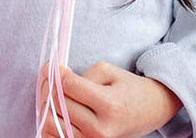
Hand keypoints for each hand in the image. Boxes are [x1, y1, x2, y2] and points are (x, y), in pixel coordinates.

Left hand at [37, 61, 182, 137]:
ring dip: (46, 104)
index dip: (57, 72)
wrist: (149, 111)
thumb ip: (81, 75)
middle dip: (49, 85)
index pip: (68, 87)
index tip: (54, 65)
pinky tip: (55, 109)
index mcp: (108, 106)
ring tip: (52, 92)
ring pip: (51, 123)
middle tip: (50, 75)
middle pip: (58, 103)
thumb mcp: (108, 71)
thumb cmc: (128, 88)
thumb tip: (57, 79)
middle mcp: (100, 130)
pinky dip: (50, 122)